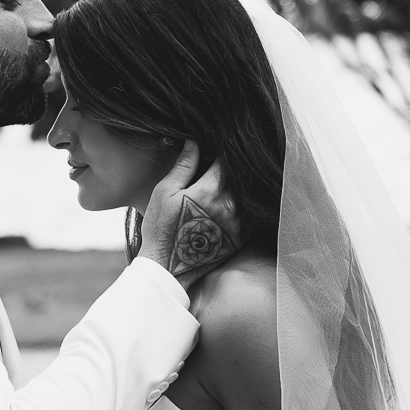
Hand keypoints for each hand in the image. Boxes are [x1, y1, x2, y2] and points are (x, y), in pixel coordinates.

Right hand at [139, 144, 240, 290]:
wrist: (168, 268)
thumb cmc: (161, 229)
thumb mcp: (165, 192)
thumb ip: (183, 166)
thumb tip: (194, 141)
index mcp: (210, 192)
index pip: (225, 161)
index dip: (219, 153)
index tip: (212, 153)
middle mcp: (230, 207)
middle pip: (239, 177)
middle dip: (229, 171)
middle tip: (214, 172)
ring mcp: (239, 224)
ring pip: (246, 195)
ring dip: (236, 189)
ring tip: (217, 191)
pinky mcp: (241, 238)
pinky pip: (249, 215)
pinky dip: (240, 207)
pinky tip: (223, 208)